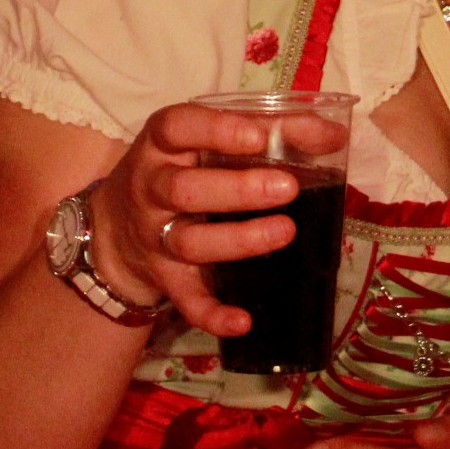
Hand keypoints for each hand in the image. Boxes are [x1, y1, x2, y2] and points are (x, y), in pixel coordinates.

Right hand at [90, 101, 346, 337]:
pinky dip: (211, 314)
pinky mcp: (163, 278)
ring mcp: (155, 236)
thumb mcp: (208, 141)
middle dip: (237, 190)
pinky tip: (243, 321)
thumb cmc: (181, 168)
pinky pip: (184, 299)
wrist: (115, 227)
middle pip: (185, 190)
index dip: (217, 130)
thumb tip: (334, 136)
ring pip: (189, 242)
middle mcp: (152, 188)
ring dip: (238, 240)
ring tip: (286, 232)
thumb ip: (270, 131)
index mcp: (164, 144)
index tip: (259, 137)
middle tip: (288, 189)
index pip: (178, 127)